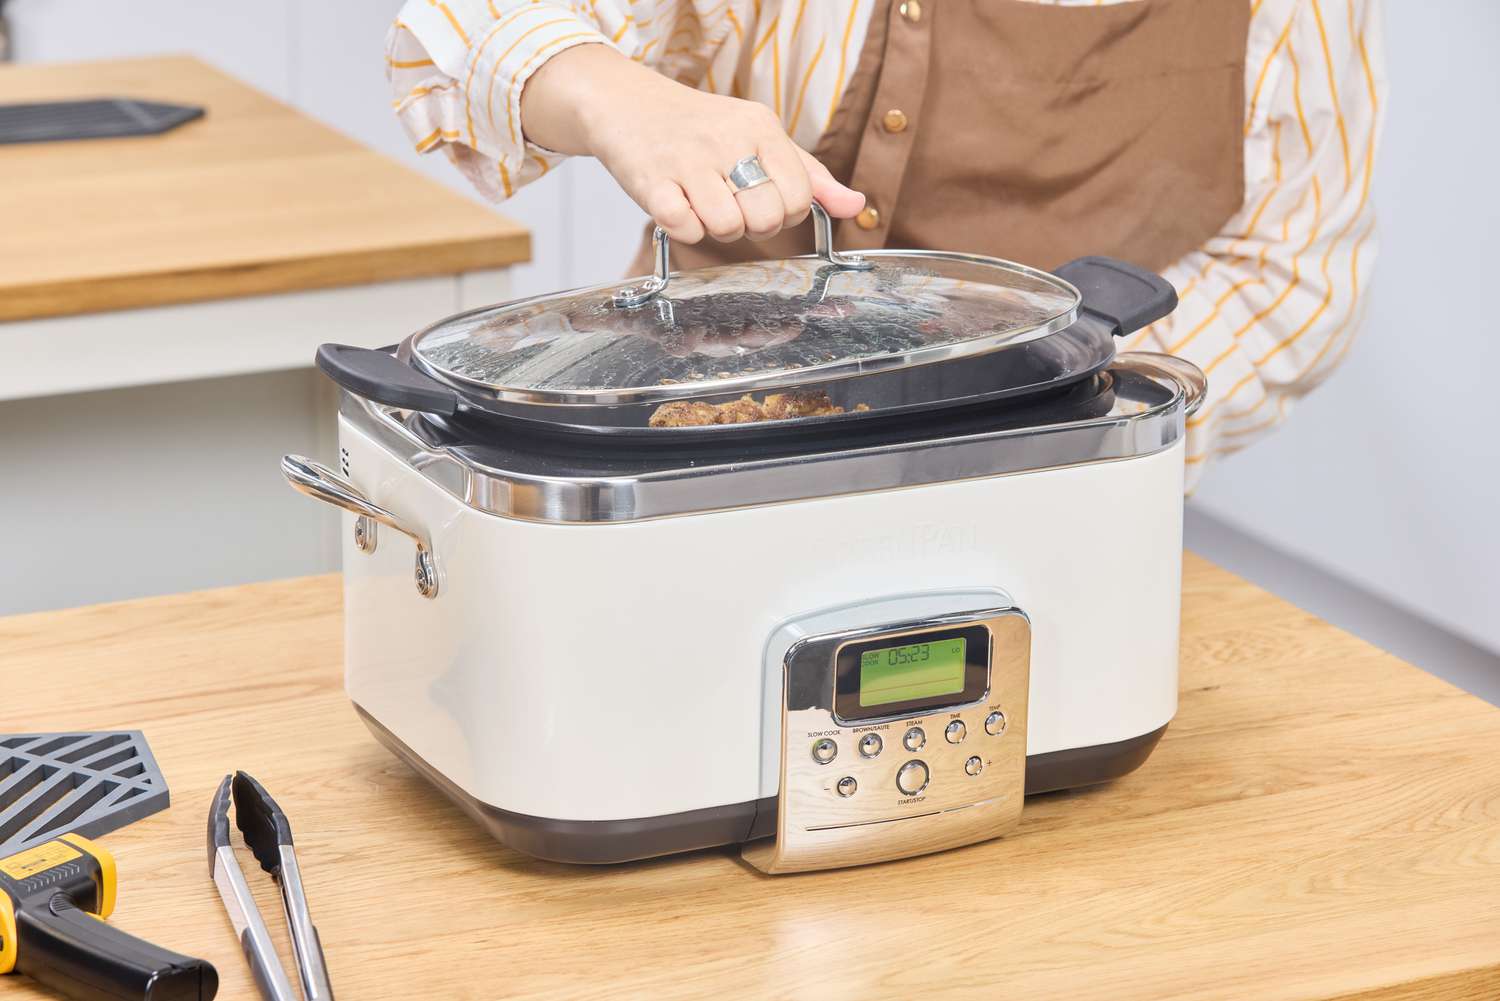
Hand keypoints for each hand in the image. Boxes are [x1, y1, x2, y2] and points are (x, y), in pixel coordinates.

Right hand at [521, 43, 863, 243]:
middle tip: (729, 204)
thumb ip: (809, 176)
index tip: (762, 201)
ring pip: (726, 227)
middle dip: (750, 225)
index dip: (784, 213)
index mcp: (760, 127)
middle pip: (765, 217)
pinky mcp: (650, 179)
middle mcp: (726, 139)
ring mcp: (687, 159)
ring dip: (715, 229)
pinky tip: (676, 206)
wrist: (625, 103)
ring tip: (700, 203)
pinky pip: (683, 229)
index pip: (798, 196)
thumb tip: (856, 205)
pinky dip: (683, 229)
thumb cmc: (699, 129)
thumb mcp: (759, 139)